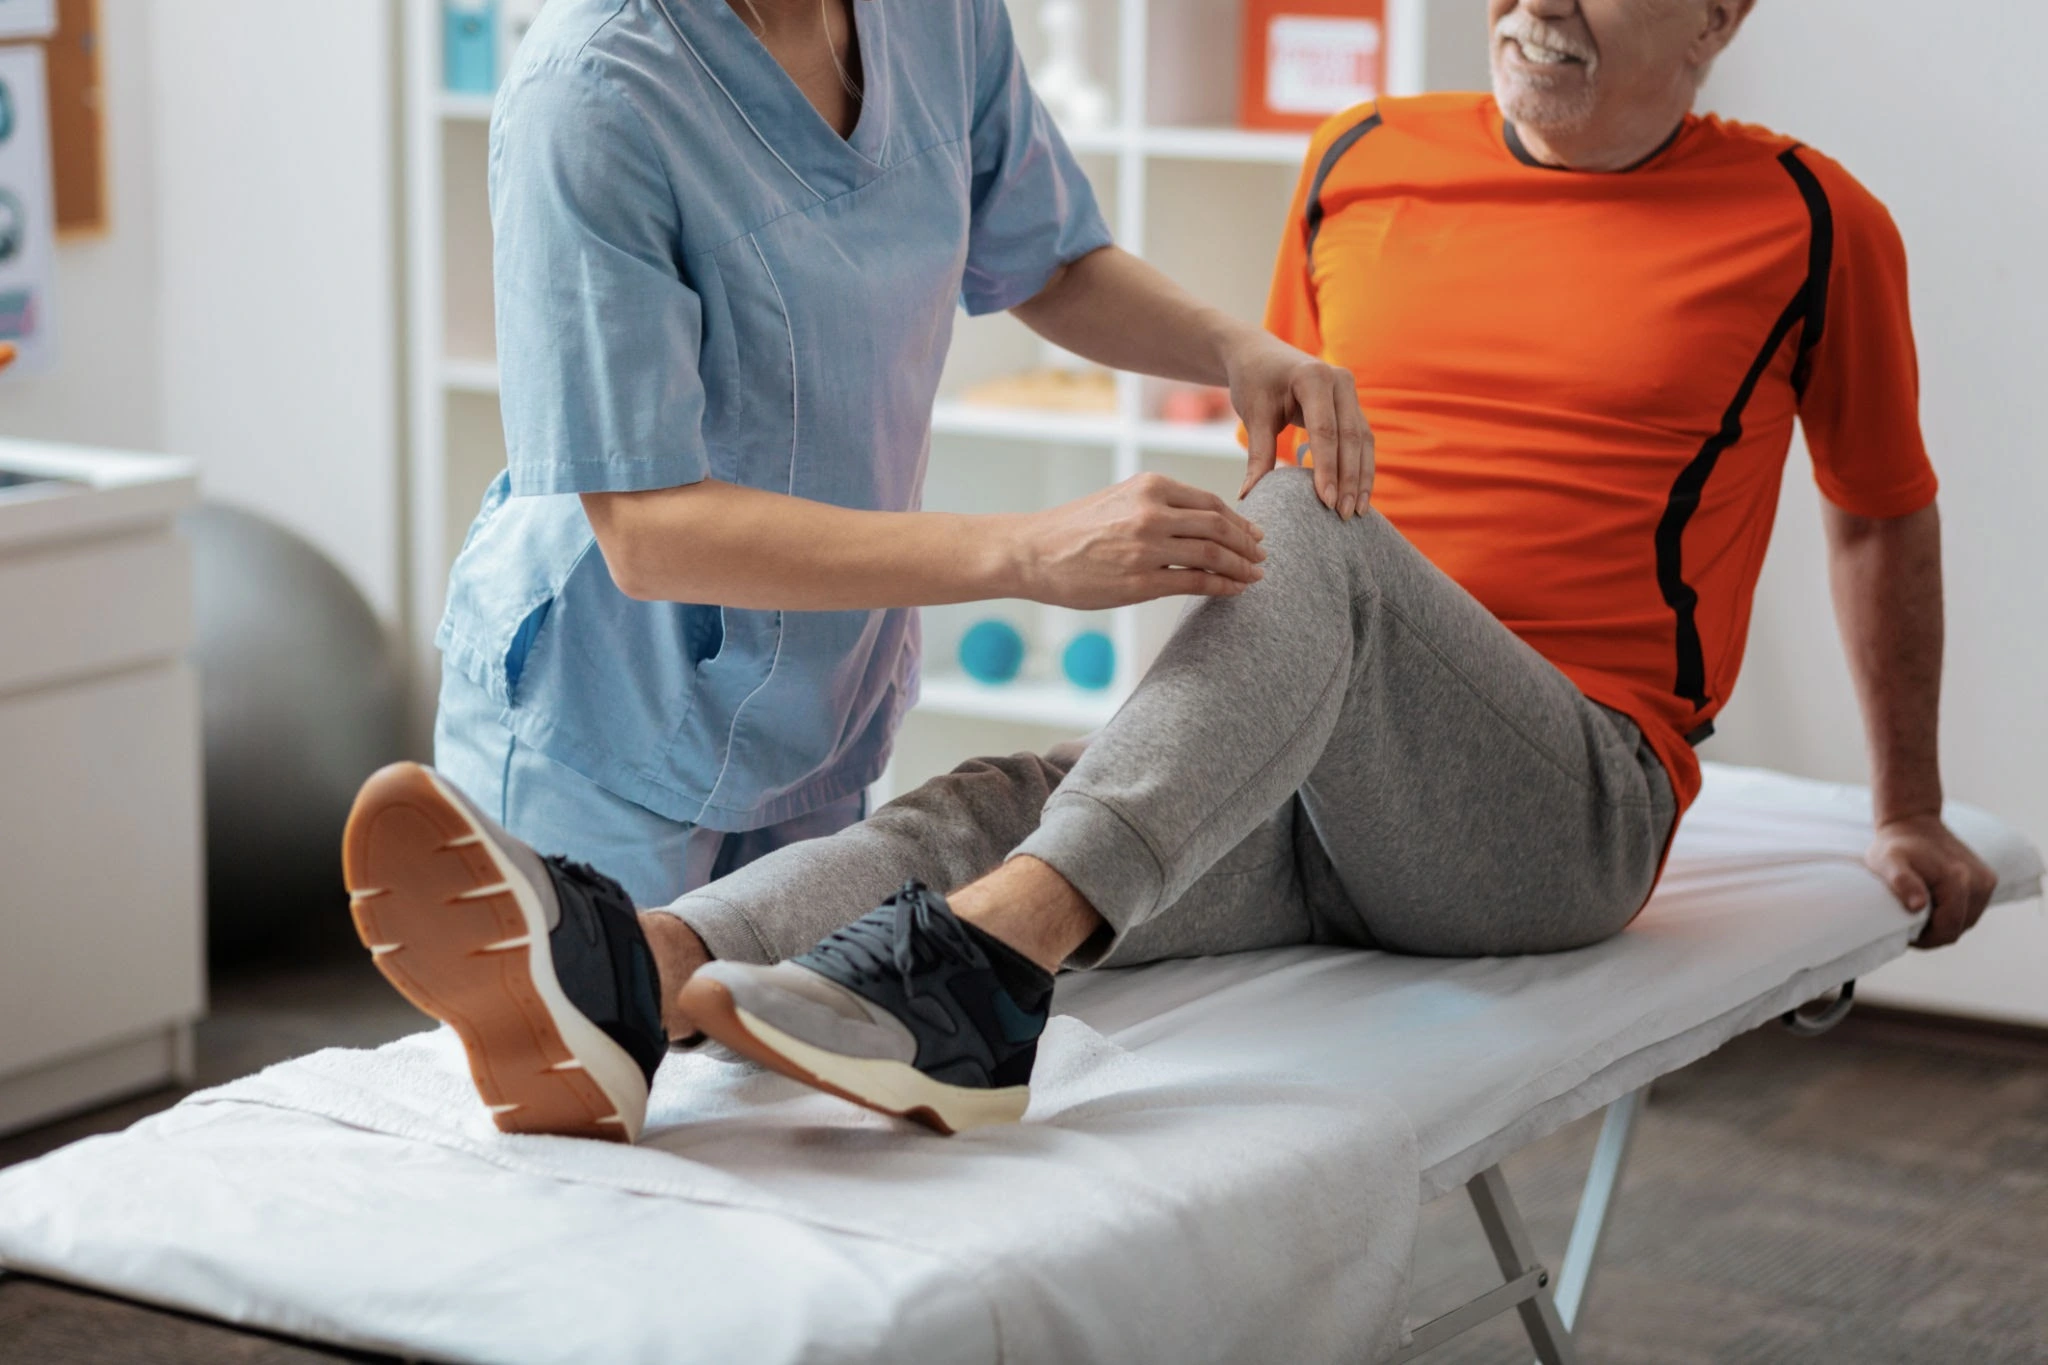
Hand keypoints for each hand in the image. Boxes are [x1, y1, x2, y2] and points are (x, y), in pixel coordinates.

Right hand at [1013, 472, 1266, 609]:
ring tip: (1254, 575)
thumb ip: (1161, 505)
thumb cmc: (1076, 528)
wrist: (1034, 552)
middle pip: (1219, 527)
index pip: (1211, 503)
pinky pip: (1194, 583)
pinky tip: (1233, 590)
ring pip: (1212, 554)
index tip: (1254, 534)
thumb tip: (1206, 523)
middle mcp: (1152, 513)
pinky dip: (1222, 586)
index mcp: (1151, 487)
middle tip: (1262, 556)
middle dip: (1248, 544)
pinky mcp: (1140, 582)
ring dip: (1241, 567)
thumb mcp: (1121, 500)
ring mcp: (1147, 548)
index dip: (1240, 521)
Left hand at [1227, 332, 1373, 518]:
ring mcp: (1350, 391)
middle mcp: (1340, 380)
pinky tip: (1357, 494)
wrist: (1259, 354)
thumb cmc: (1253, 381)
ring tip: (1356, 512)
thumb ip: (1258, 454)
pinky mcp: (1352, 404)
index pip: (1325, 431)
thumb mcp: (1254, 414)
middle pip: (1351, 437)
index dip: (1328, 468)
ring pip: (1363, 440)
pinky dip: (1361, 466)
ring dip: (1362, 477)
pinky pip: (1362, 439)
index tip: (1326, 502)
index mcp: (1313, 377)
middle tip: (1344, 515)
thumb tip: (1249, 496)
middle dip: (1350, 479)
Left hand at [1866, 813, 1998, 947]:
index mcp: (1958, 881)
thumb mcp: (1886, 862)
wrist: (1913, 821)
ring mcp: (1986, 881)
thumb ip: (1901, 882)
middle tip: (1910, 926)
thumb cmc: (1895, 845)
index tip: (1906, 935)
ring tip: (1921, 913)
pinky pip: (1972, 908)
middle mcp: (1979, 882)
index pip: (1948, 930)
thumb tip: (1919, 906)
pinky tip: (1935, 904)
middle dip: (1935, 934)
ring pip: (1967, 921)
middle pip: (1959, 928)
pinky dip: (1955, 912)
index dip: (1926, 940)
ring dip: (1946, 924)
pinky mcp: (1987, 879)